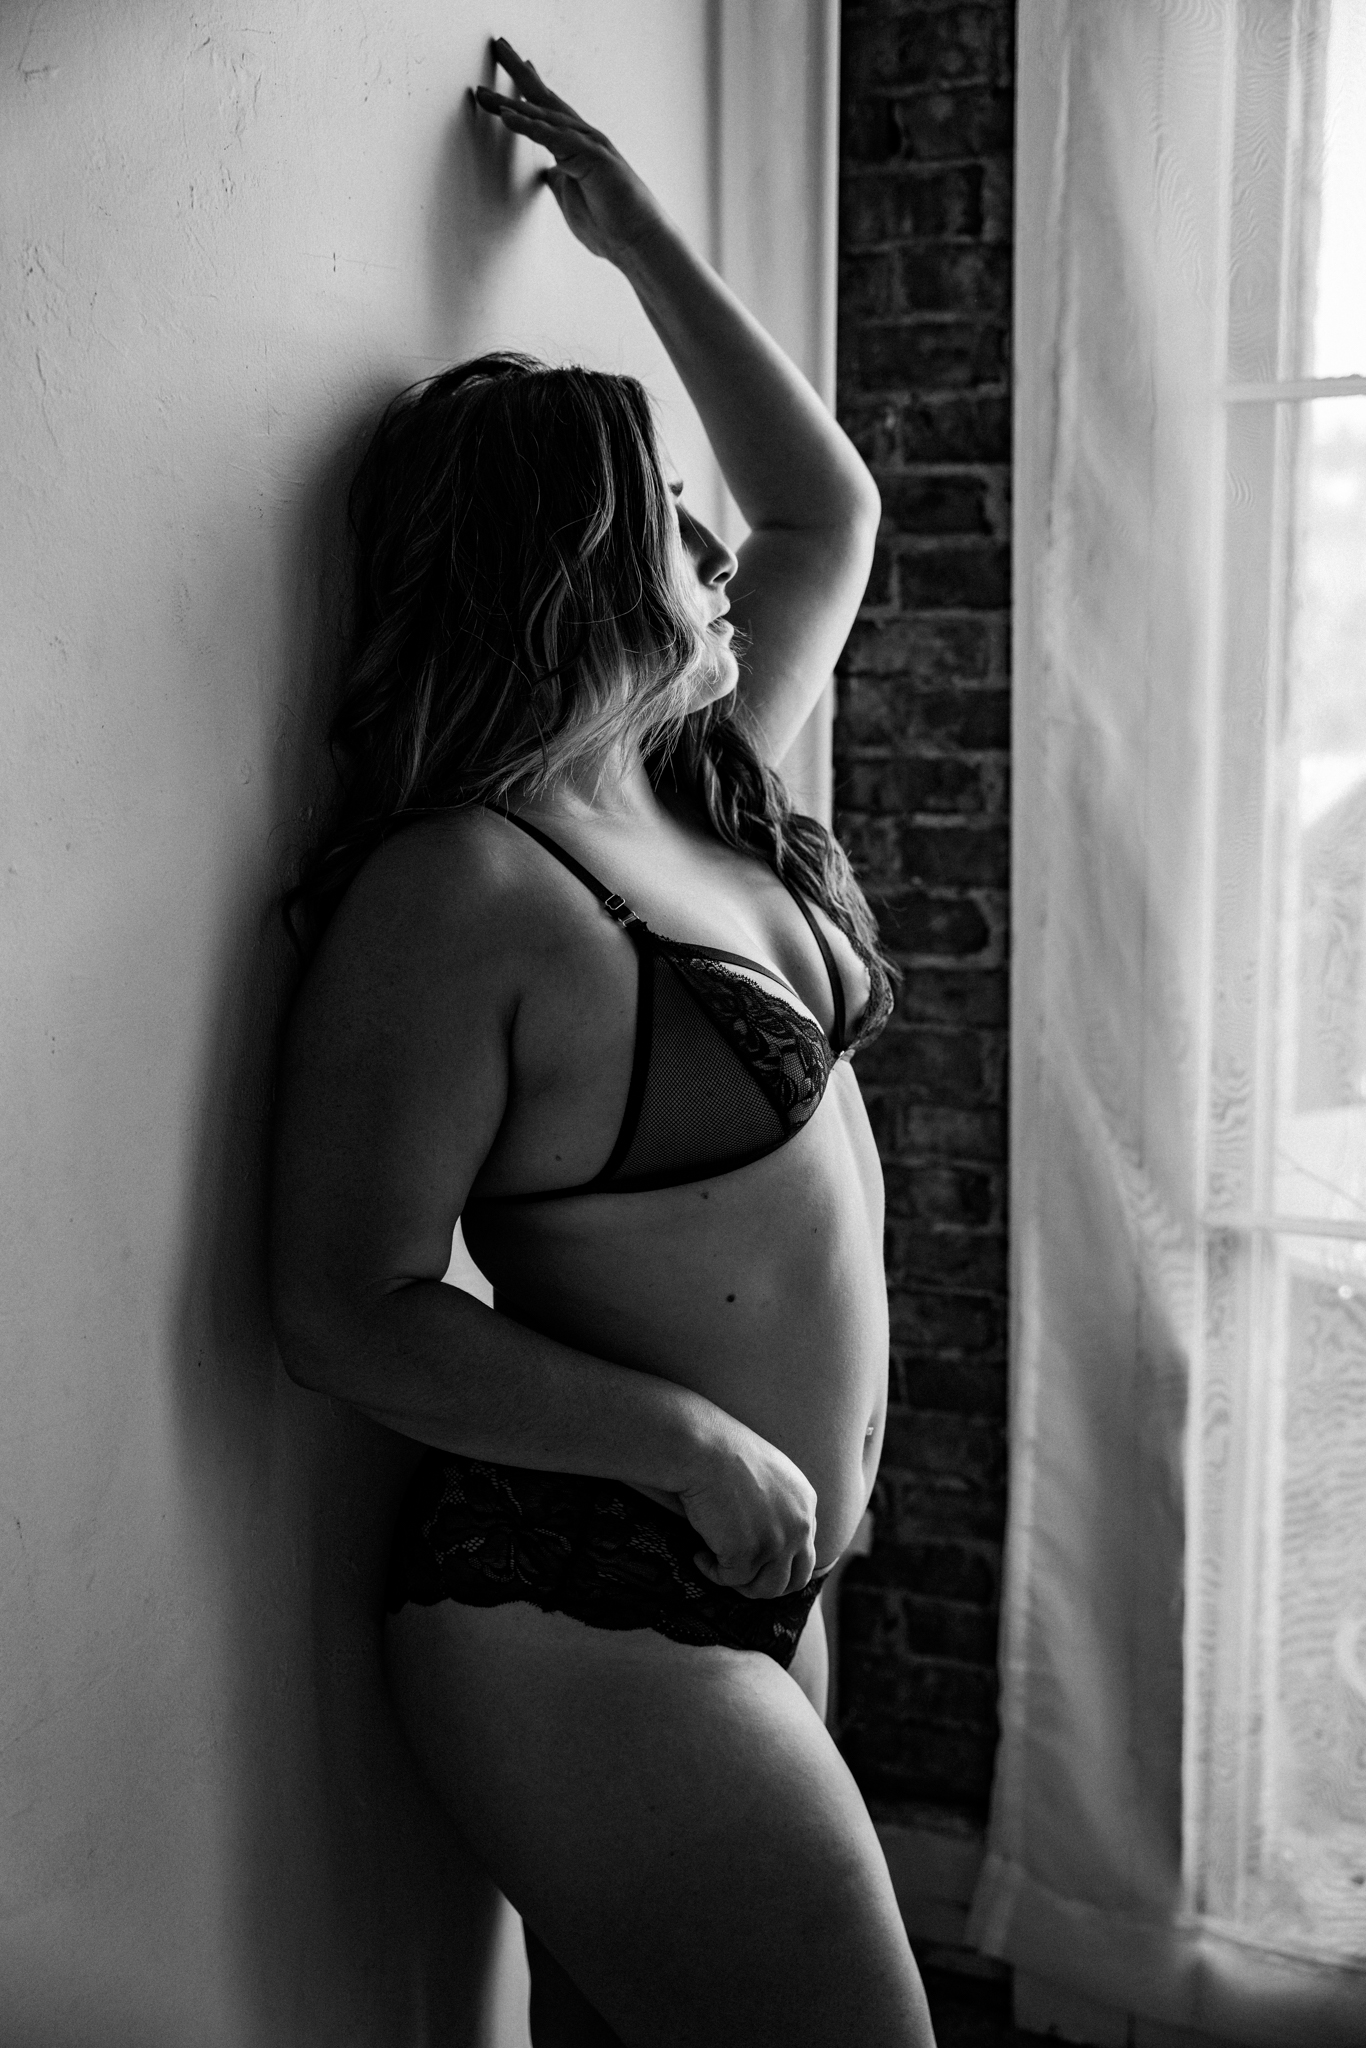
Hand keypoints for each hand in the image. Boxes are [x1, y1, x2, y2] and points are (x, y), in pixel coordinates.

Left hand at [473, 39, 664, 264]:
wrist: (637, 244)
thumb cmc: (610, 225)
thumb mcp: (572, 198)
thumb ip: (560, 181)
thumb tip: (547, 174)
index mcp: (577, 147)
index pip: (547, 112)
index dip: (526, 92)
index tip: (506, 74)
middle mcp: (583, 138)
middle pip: (545, 100)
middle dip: (519, 74)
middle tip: (498, 46)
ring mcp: (589, 145)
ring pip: (546, 116)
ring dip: (514, 102)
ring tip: (487, 92)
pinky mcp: (593, 158)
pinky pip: (554, 138)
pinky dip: (530, 127)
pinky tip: (508, 117)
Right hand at [668, 1412, 818, 1601]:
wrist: (703, 1448)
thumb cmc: (724, 1452)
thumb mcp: (770, 1474)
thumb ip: (781, 1504)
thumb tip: (769, 1534)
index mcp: (806, 1504)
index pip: (805, 1552)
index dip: (779, 1564)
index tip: (754, 1562)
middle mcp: (799, 1526)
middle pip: (795, 1580)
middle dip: (767, 1584)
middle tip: (739, 1575)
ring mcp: (777, 1542)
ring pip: (767, 1589)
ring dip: (741, 1584)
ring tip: (718, 1565)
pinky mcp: (748, 1554)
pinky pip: (730, 1580)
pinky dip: (712, 1571)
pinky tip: (698, 1553)